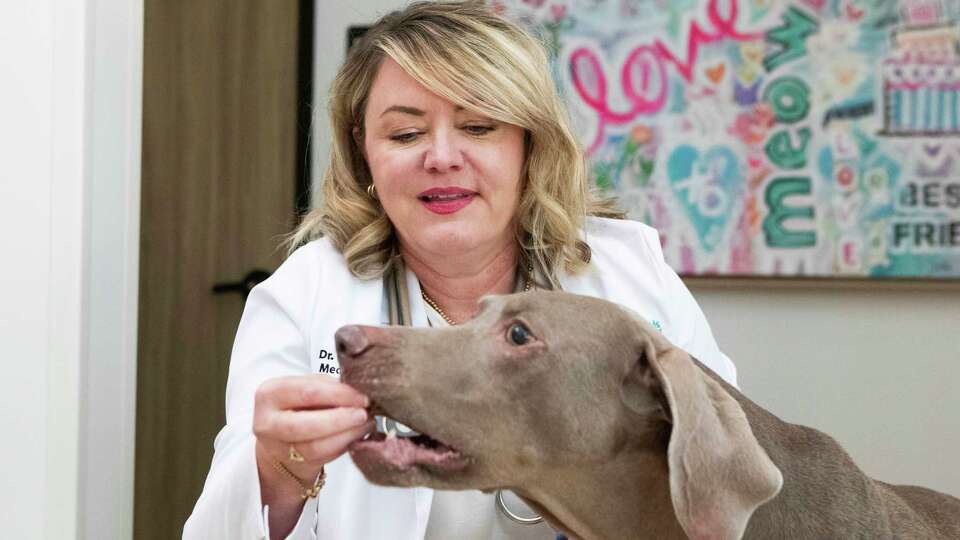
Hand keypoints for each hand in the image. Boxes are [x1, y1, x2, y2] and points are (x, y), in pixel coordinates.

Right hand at [253, 375, 372, 483]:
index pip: (308, 392)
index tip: (362, 396)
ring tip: (366, 425)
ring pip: (316, 446)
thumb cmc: (298, 406)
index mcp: (270, 394)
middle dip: (342, 418)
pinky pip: (323, 458)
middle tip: (364, 414)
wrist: (281, 438)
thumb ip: (328, 386)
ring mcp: (277, 448)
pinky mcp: (292, 465)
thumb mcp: (306, 388)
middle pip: (308, 423)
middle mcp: (267, 422)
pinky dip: (344, 446)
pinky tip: (356, 436)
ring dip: (347, 435)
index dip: (339, 394)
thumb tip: (359, 390)